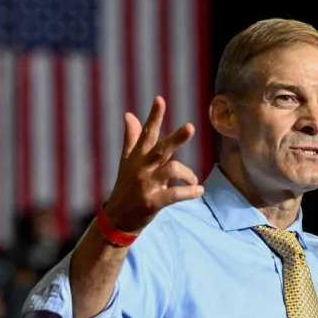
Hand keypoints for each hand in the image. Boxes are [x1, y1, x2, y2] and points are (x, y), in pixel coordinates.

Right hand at [103, 96, 203, 232]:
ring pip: (172, 169)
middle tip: (190, 127)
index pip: (146, 133)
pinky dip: (190, 192)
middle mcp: (142, 168)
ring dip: (188, 174)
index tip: (160, 99)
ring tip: (195, 181)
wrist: (117, 218)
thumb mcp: (126, 161)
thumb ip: (131, 138)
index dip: (154, 116)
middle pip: (161, 148)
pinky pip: (174, 195)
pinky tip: (199, 191)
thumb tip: (128, 114)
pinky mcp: (152, 202)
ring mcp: (147, 184)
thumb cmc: (126, 187)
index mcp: (137, 156)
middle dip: (176, 138)